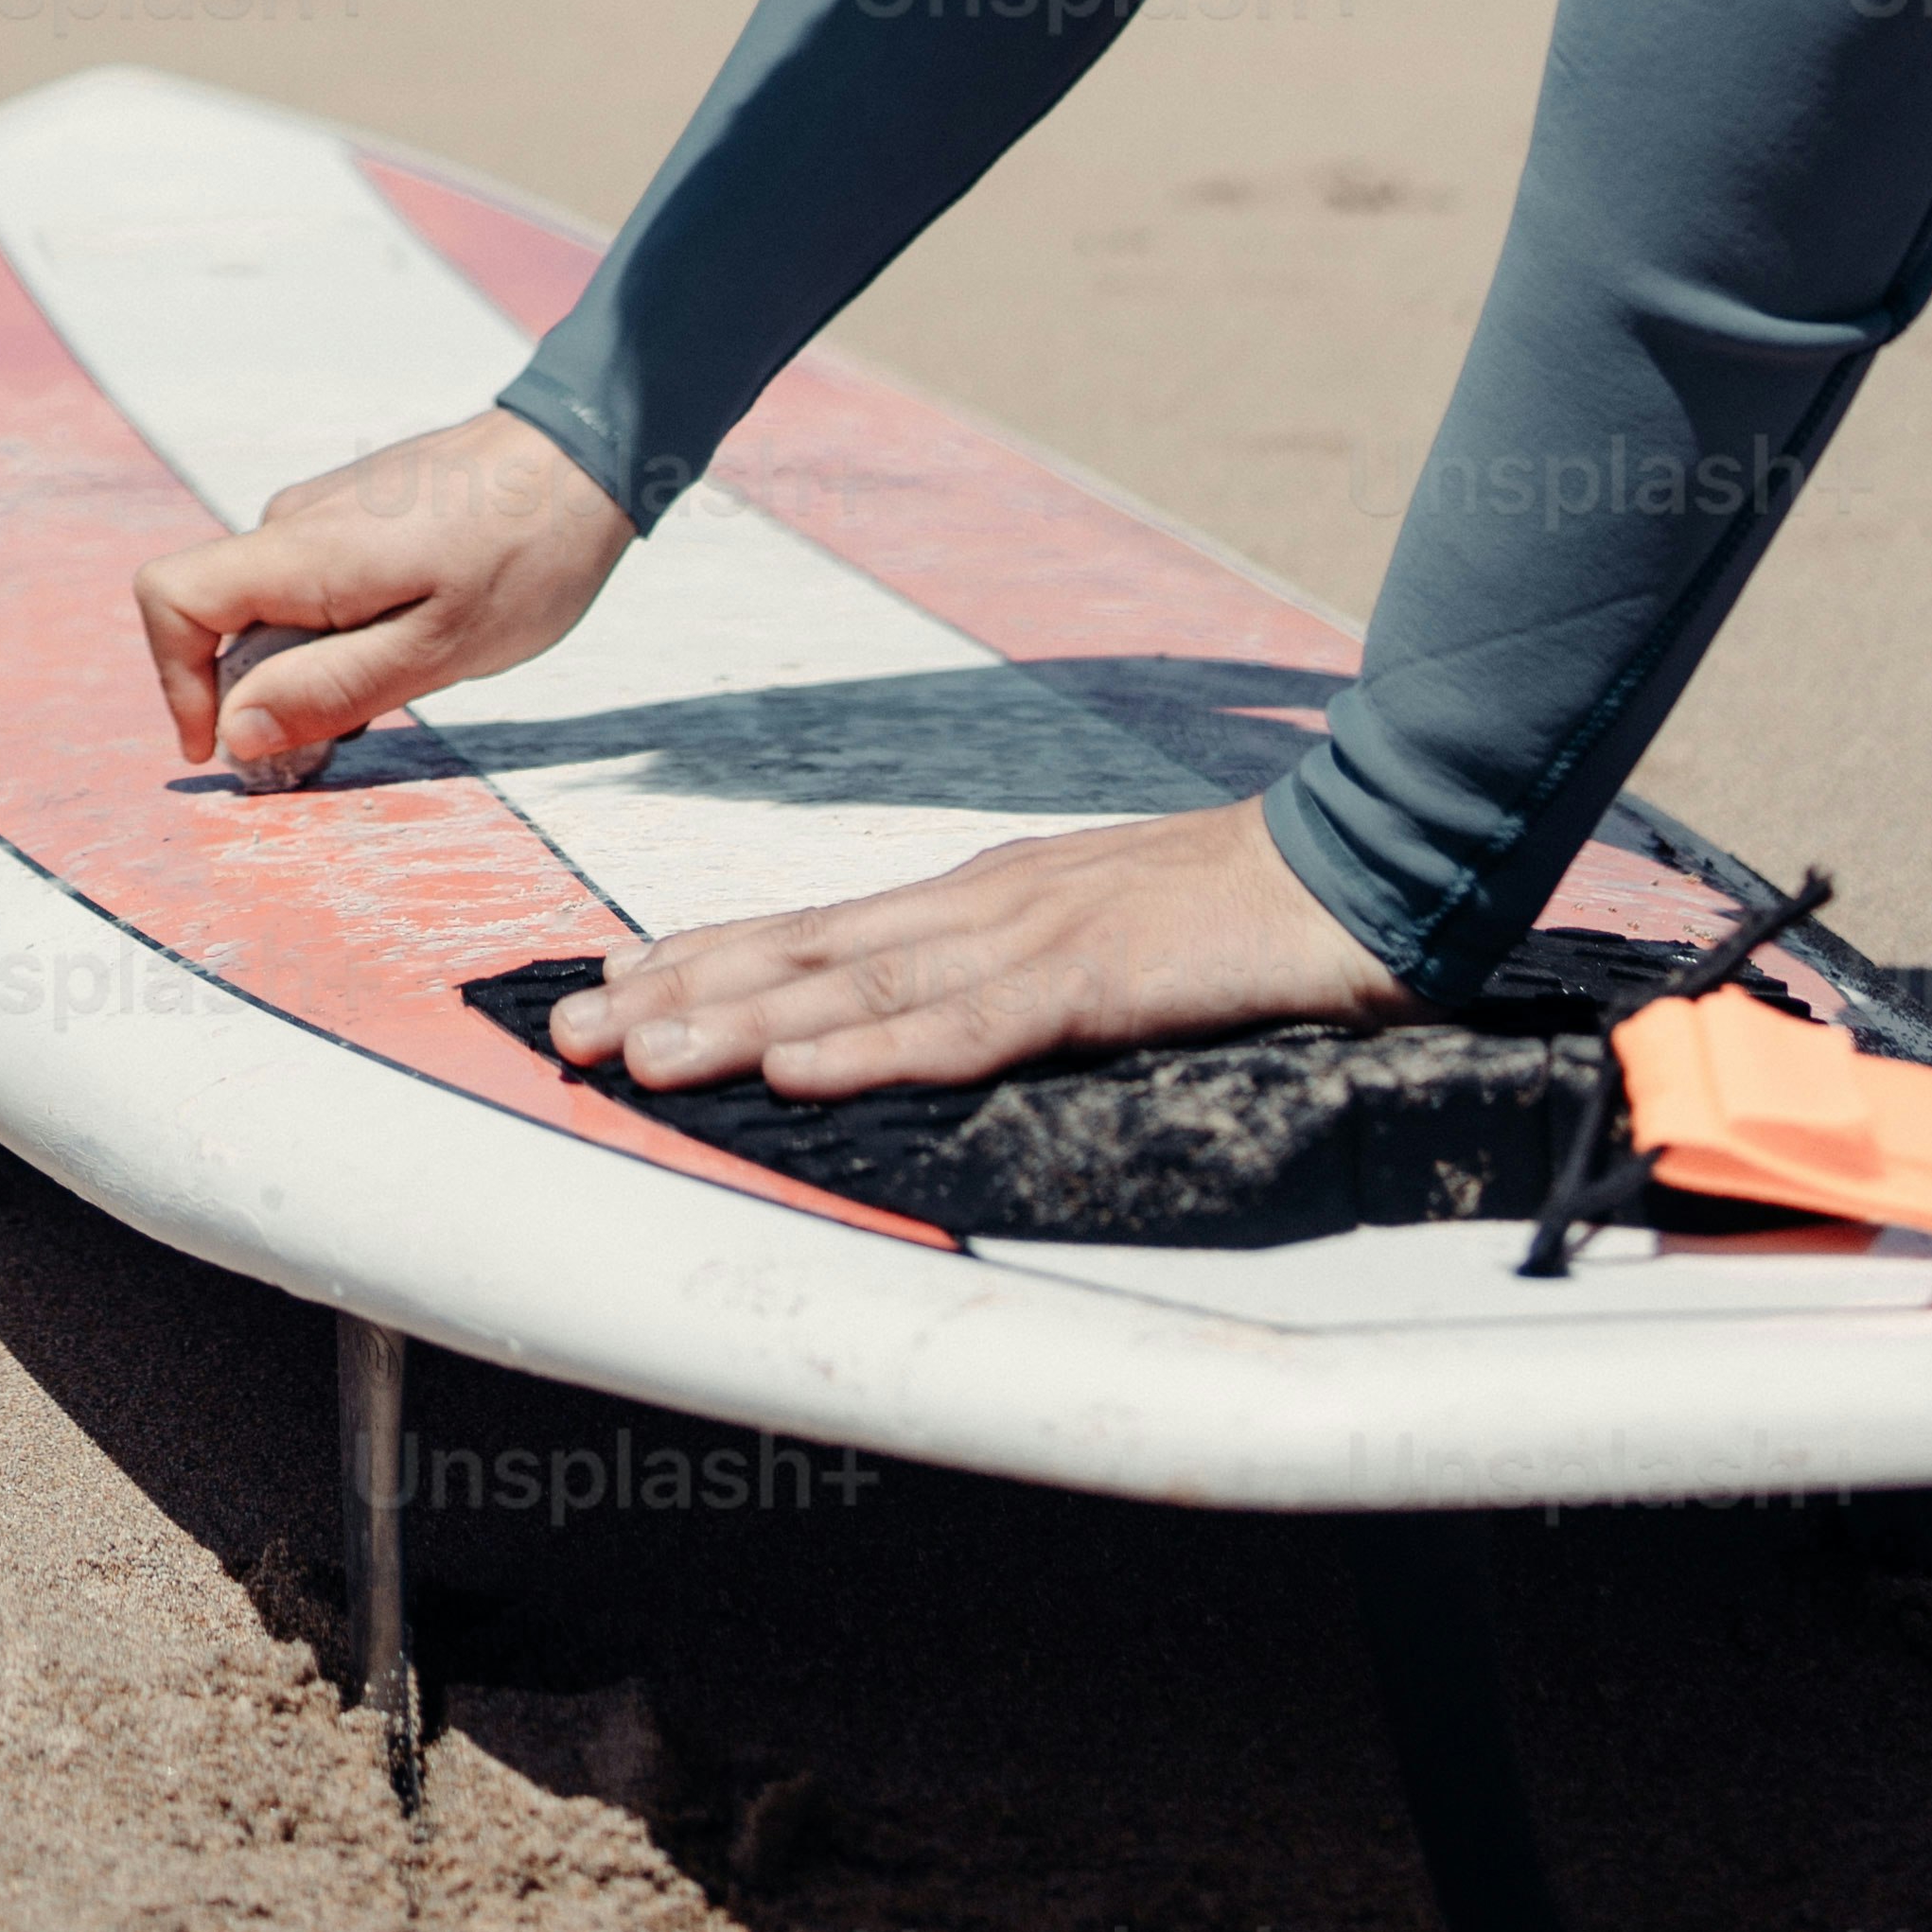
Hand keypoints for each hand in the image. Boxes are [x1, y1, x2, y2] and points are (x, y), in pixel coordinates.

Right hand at [134, 403, 635, 780]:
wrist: (588, 454)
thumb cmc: (525, 554)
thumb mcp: (438, 650)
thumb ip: (330, 691)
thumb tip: (236, 732)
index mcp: (302, 550)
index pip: (170, 597)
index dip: (174, 681)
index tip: (227, 745)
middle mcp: (295, 520)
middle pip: (219, 617)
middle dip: (257, 694)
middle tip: (342, 740)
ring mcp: (326, 510)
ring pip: (270, 606)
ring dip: (303, 666)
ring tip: (400, 682)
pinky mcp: (358, 511)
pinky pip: (310, 584)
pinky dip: (333, 632)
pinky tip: (413, 641)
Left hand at [543, 786, 1415, 1098]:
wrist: (1362, 862)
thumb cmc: (1238, 912)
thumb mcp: (1102, 944)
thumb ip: (1020, 977)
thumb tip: (945, 1016)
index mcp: (983, 901)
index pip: (817, 935)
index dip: (709, 962)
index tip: (613, 992)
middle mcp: (982, 906)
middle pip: (803, 955)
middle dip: (679, 997)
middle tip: (569, 1035)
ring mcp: (1032, 935)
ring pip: (852, 988)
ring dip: (734, 1024)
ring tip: (635, 1054)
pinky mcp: (1092, 978)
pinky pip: (963, 1026)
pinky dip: (871, 1048)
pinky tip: (797, 1069)